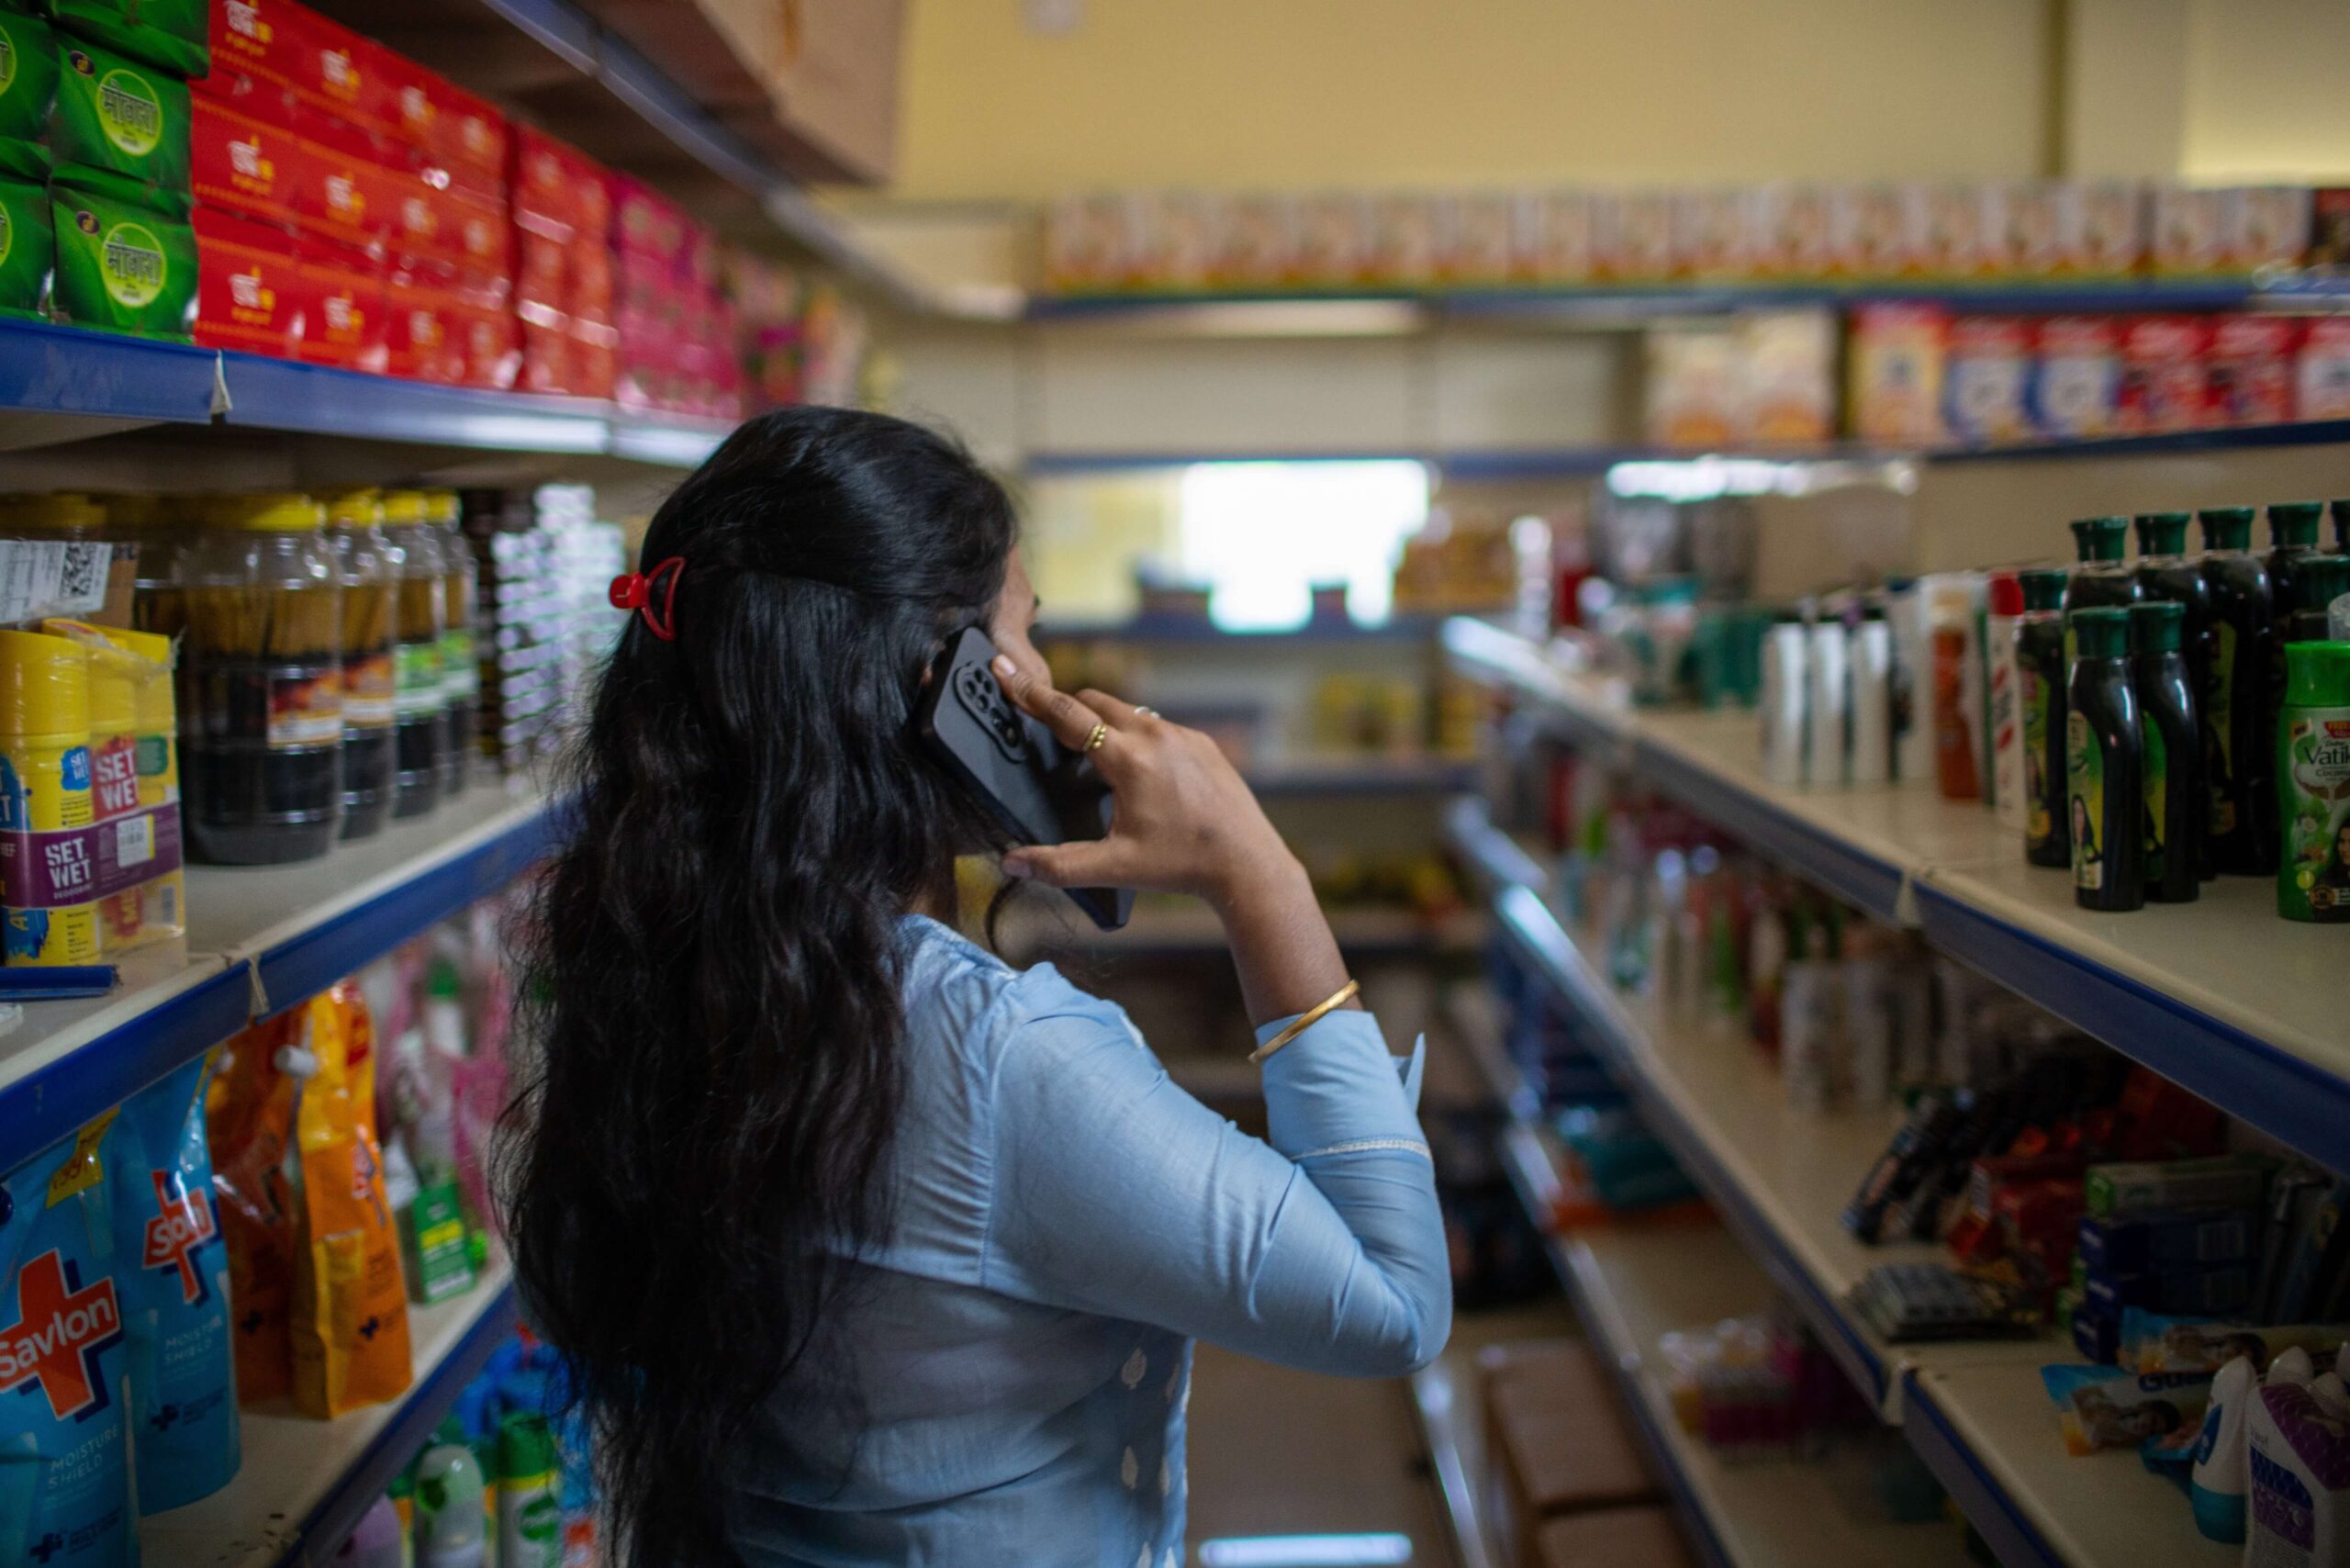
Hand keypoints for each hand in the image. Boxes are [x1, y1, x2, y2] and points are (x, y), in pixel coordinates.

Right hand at [991, 656, 1297, 908]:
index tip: (1005, 672)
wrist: (1247, 862)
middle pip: (1095, 701)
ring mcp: (1182, 735)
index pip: (1067, 715)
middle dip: (1066, 708)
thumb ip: (1059, 865)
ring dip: (1104, 724)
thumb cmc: (1181, 865)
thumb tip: (1012, 863)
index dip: (1030, 694)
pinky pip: (1158, 727)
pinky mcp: (1202, 743)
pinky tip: (1138, 772)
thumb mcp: (1115, 866)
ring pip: (1128, 712)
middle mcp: (1155, 736)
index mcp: (1128, 759)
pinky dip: (1137, 737)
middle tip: (1046, 726)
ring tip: (1091, 758)